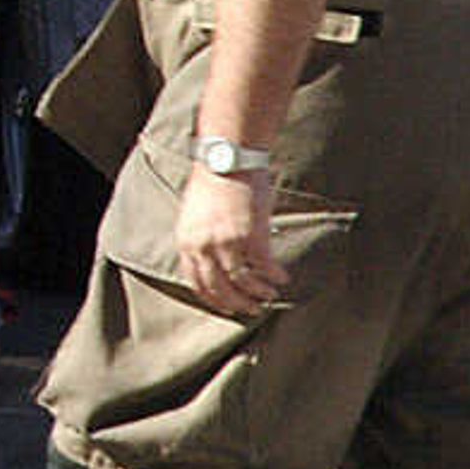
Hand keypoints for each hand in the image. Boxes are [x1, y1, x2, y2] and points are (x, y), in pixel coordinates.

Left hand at [172, 164, 283, 314]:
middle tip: (252, 310)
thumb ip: (201, 238)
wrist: (227, 158)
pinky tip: (282, 278)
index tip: (226, 307)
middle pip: (219, 288)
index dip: (213, 298)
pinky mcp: (250, 235)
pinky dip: (274, 276)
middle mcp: (203, 246)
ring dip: (259, 293)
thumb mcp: (196, 214)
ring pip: (243, 281)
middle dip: (237, 303)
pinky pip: (264, 266)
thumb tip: (216, 260)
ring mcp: (226, 242)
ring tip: (270, 296)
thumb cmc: (213, 181)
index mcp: (186, 241)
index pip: (196, 281)